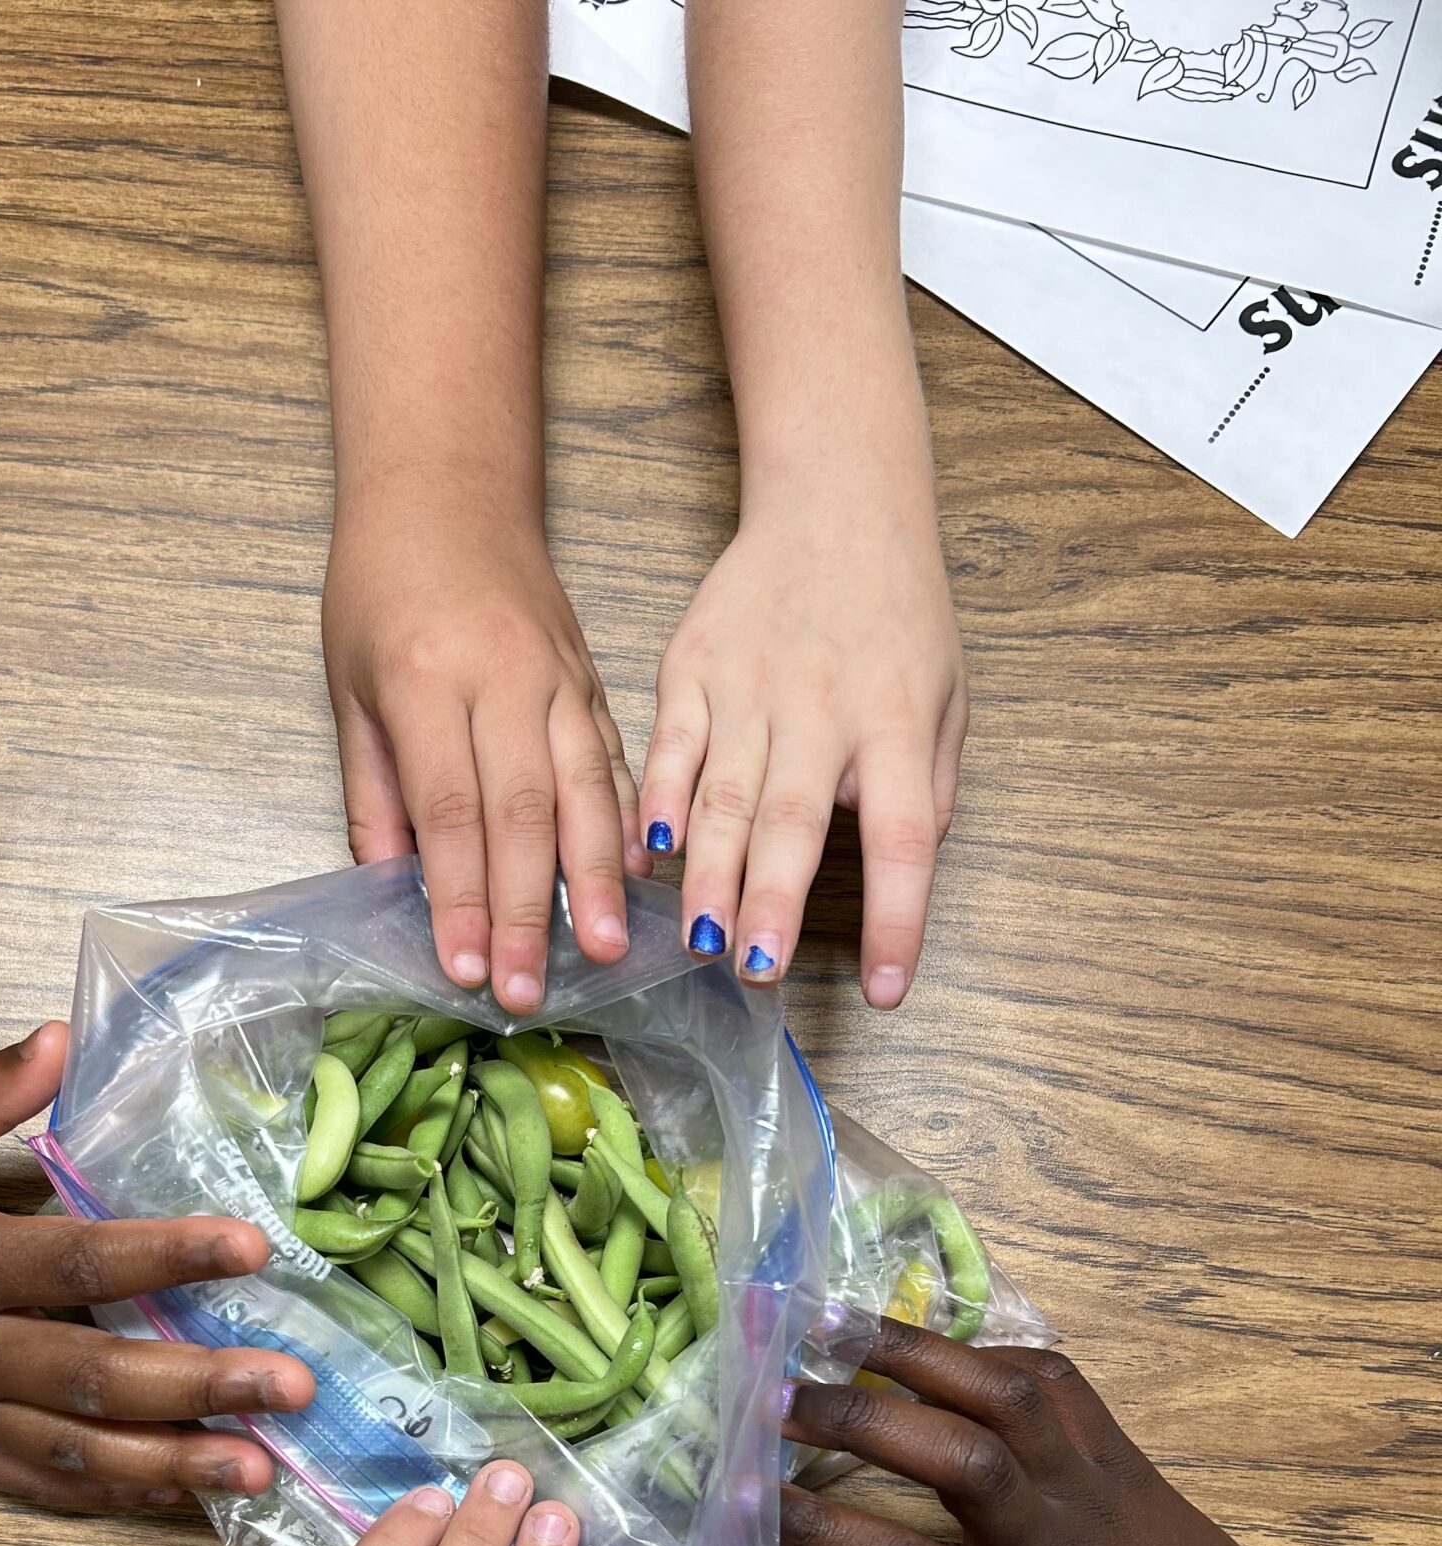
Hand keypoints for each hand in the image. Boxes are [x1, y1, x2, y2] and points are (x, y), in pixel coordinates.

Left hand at [323, 499, 642, 1014]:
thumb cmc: (381, 589)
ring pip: (585, 792)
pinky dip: (629, 827)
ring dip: (599, 881)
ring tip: (610, 951)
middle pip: (523, 814)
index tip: (466, 967)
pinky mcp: (593, 680)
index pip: (449, 811)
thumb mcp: (350, 690)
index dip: (462, 897)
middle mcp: (502, 680)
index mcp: (426, 681)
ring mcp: (558, 679)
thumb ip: (375, 795)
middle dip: (529, 913)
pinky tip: (643, 880)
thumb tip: (394, 895)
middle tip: (529, 992)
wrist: (446, 488)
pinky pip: (616, 763)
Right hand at [641, 478, 965, 1002]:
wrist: (838, 501)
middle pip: (793, 821)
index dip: (897, 920)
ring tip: (700, 944)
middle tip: (752, 974)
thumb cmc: (899, 615)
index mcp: (900, 723)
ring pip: (724, 797)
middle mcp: (824, 707)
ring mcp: (751, 685)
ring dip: (709, 877)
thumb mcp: (949, 699)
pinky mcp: (694, 666)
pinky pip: (671, 749)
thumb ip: (926, 791)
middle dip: (770, 903)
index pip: (904, 838)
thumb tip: (904, 874)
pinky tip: (650, 858)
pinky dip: (659, 806)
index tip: (887, 991)